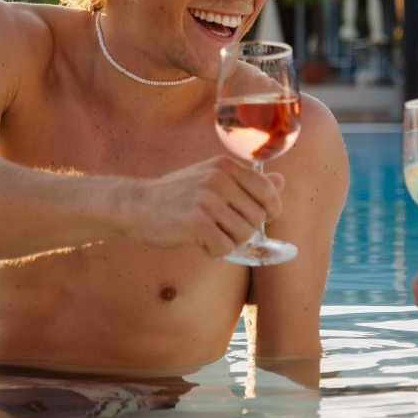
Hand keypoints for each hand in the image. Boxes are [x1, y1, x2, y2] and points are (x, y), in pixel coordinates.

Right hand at [123, 157, 284, 257]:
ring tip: (209, 235)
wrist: (136, 204)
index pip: (268, 190)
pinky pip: (225, 247)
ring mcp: (207, 199)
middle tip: (222, 229)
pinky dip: (215, 251)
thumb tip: (282, 180)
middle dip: (244, 230)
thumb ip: (246, 181)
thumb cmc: (177, 195)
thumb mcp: (212, 178)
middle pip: (257, 218)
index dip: (272, 209)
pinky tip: (200, 243)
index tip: (264, 219)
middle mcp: (219, 179)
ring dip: (229, 242)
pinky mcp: (196, 222)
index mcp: (225, 166)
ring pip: (244, 235)